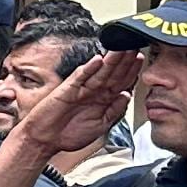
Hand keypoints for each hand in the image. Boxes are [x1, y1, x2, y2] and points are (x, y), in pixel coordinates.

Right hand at [8, 45, 139, 158]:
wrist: (45, 140)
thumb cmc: (69, 134)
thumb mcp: (100, 126)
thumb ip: (115, 111)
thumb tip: (127, 95)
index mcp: (104, 100)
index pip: (122, 82)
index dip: (132, 71)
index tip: (141, 59)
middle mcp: (94, 92)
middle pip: (113, 73)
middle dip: (124, 60)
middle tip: (135, 46)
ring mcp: (81, 89)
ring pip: (100, 72)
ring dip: (111, 60)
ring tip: (121, 48)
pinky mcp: (67, 89)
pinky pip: (79, 77)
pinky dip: (88, 69)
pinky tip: (98, 60)